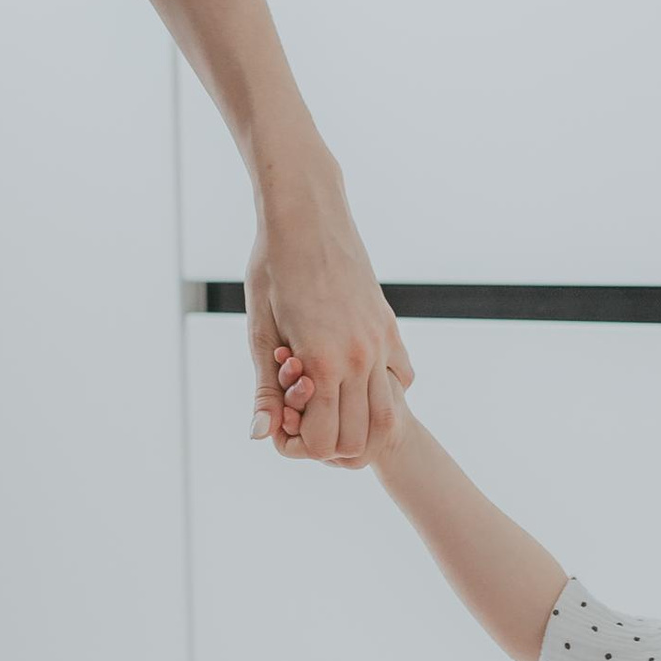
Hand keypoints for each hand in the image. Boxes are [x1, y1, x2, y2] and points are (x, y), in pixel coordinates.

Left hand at [247, 167, 410, 465]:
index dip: (300, 446)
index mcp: (323, 363)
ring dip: (358, 424)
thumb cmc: (273, 268)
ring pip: (388, 418)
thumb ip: (265, 389)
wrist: (307, 215)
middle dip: (328, 442)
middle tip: (303, 413)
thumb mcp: (259, 331)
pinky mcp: (391, 329)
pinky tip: (353, 378)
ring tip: (328, 401)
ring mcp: (382, 344)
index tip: (283, 421)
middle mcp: (361, 359)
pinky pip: (401, 382)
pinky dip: (382, 395)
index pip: (324, 443)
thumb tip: (261, 436)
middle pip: (358, 440)